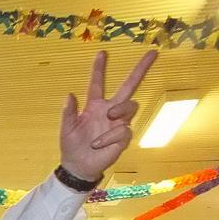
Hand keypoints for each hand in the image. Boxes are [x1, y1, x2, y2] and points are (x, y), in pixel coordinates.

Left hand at [59, 50, 156, 180]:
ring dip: (119, 110)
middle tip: (152, 53)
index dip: (99, 69)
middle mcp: (109, 110)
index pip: (97, 83)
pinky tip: (99, 144)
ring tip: (108, 117)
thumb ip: (69, 112)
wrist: (79, 166)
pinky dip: (109, 137)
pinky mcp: (124, 136)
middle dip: (140, 69)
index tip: (101, 52)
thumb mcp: (66, 128)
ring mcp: (119, 122)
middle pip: (129, 86)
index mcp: (94, 106)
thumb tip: (69, 95)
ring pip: (131, 105)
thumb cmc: (72, 146)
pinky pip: (123, 130)